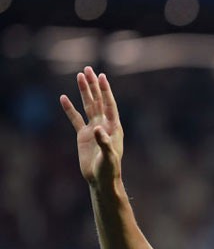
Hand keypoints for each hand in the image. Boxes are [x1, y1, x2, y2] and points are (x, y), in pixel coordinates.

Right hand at [59, 66, 122, 187]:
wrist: (101, 179)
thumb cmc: (109, 169)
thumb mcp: (108, 156)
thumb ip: (104, 142)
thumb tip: (97, 128)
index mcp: (114, 128)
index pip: (109, 105)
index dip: (105, 91)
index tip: (102, 77)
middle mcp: (104, 125)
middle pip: (98, 101)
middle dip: (94, 86)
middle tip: (88, 69)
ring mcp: (93, 129)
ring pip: (88, 106)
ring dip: (84, 92)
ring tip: (80, 76)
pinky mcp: (83, 136)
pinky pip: (75, 119)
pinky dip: (70, 109)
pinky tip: (64, 98)